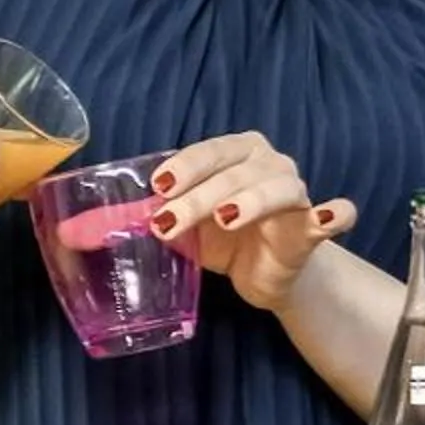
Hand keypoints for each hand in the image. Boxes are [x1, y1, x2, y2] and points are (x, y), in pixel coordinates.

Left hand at [146, 133, 354, 311]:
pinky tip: (324, 219)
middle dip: (200, 196)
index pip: (210, 152)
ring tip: (225, 219)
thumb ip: (146, 218)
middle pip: (237, 173)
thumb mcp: (182, 226)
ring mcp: (296, 193)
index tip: (158, 187)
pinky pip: (336, 215)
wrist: (265, 273)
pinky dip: (335, 214)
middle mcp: (270, 164)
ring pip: (279, 189)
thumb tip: (88, 228)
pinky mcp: (314, 228)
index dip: (185, 166)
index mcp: (236, 153)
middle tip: (166, 223)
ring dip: (252, 201)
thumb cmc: (223, 238)